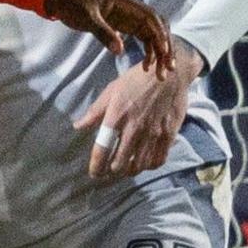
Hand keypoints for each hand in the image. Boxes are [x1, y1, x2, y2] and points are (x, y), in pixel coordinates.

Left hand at [43, 0, 172, 72]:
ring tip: (160, 73)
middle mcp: (132, 9)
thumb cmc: (73, 6)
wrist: (62, 2)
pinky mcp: (125, 26)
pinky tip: (146, 67)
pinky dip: (147, 52)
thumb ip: (103, 33)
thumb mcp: (87, 19)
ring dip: (159, 53)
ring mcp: (130, 17)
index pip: (150, 17)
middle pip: (157, 27)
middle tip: (168, 67)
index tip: (163, 51)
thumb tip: (119, 51)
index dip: (159, 33)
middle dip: (164, 47)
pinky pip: (143, 39)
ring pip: (152, 35)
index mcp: (125, 2)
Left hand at [74, 45, 201, 177]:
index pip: (102, 149)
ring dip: (130, 170)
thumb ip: (95, 112)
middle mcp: (134, 129)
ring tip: (125, 168)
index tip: (95, 173)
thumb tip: (78, 126)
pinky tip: (144, 162)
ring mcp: (153, 133)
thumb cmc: (137, 80)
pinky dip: (149, 166)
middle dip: (112, 171)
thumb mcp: (111, 91)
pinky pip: (158, 160)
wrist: (170, 74)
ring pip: (139, 165)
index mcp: (116, 117)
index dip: (96, 166)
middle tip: (110, 170)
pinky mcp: (169, 135)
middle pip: (120, 163)